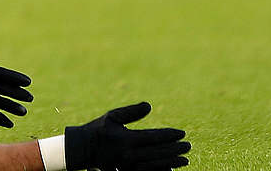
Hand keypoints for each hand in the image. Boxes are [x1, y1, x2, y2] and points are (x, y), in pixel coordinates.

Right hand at [65, 102, 188, 170]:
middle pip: (158, 152)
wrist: (82, 149)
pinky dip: (161, 169)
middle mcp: (128, 154)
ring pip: (156, 165)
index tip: (182, 133)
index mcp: (125, 138)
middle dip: (175, 149)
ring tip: (185, 159)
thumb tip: (149, 106)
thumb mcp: (112, 117)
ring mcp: (127, 166)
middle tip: (188, 145)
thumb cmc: (98, 130)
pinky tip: (171, 167)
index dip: (170, 135)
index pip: (154, 137)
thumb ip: (131, 112)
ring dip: (172, 162)